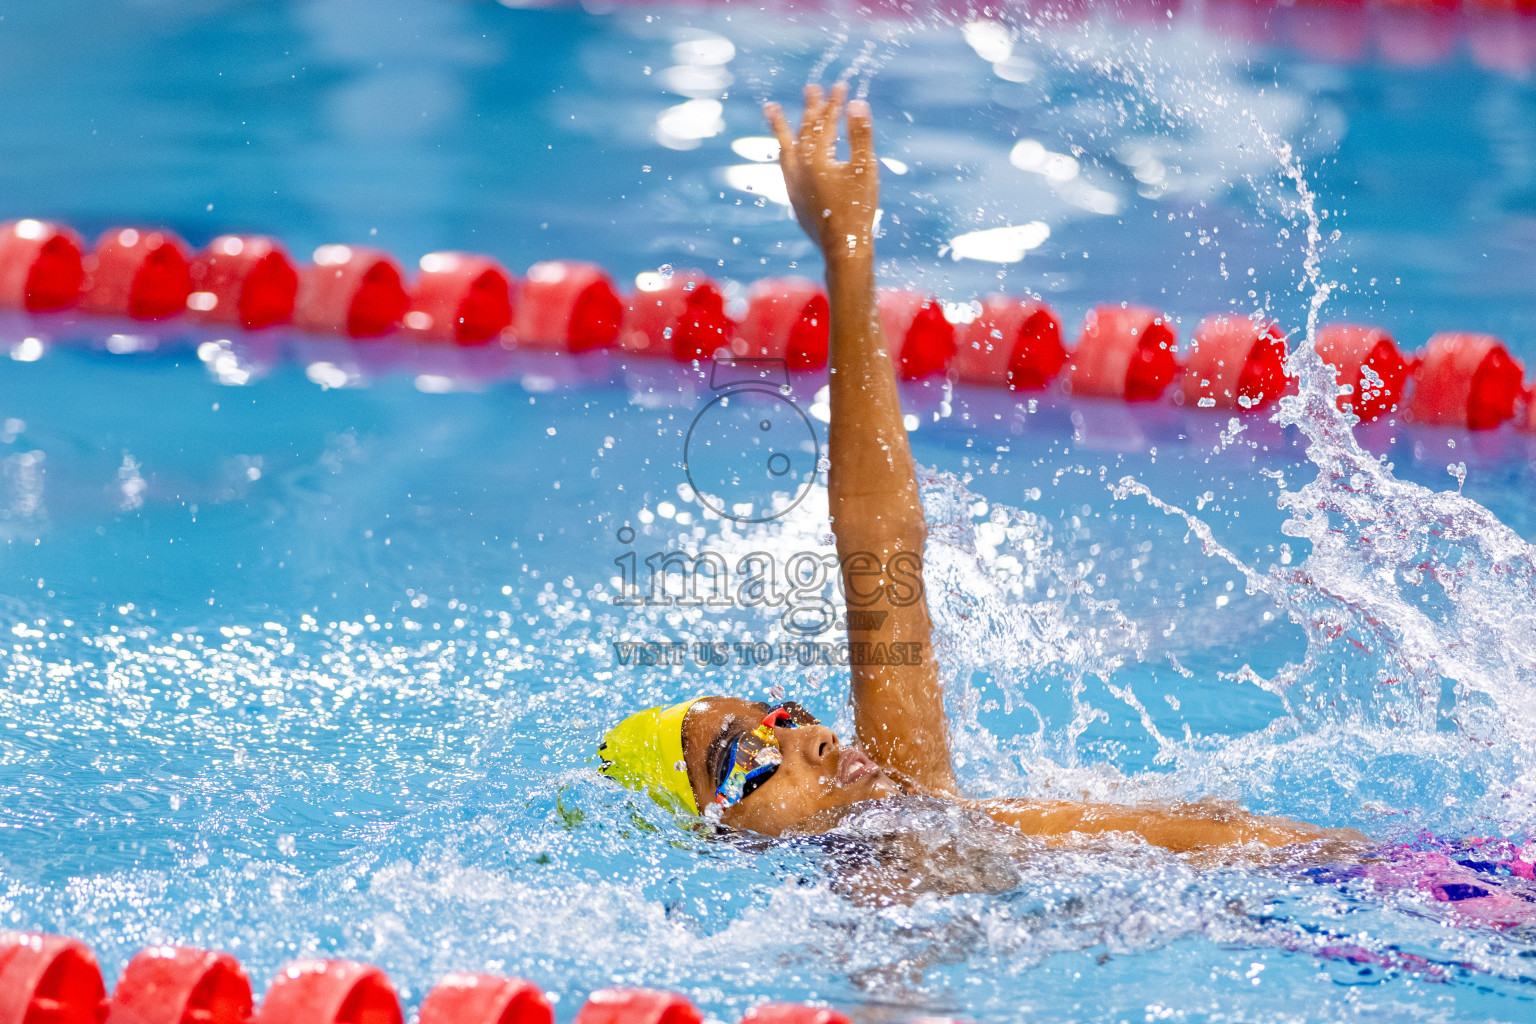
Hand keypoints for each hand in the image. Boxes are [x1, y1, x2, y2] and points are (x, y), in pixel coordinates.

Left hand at [764, 83, 878, 261]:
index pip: (824, 123)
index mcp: (817, 158)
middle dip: (810, 109)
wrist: (843, 247)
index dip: (833, 103)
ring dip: (781, 127)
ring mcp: (793, 184)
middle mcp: (799, 168)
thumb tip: (856, 103)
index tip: (841, 86)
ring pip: (785, 148)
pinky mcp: (794, 199)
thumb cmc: (858, 208)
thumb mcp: (865, 169)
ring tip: (771, 110)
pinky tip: (785, 152)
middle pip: (804, 131)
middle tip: (810, 88)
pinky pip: (785, 167)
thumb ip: (860, 135)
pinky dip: (785, 152)